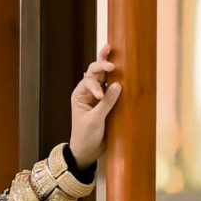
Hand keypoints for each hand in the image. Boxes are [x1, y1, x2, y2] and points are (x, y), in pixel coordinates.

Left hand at [68, 48, 121, 167]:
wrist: (87, 151)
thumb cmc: (85, 136)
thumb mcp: (95, 121)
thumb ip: (106, 103)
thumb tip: (118, 85)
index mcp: (79, 95)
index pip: (88, 80)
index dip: (96, 84)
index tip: (101, 96)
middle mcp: (87, 92)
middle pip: (93, 72)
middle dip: (101, 64)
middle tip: (111, 59)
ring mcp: (97, 96)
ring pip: (102, 76)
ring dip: (107, 65)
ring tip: (110, 49)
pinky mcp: (106, 102)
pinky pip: (111, 87)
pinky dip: (115, 78)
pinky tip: (121, 68)